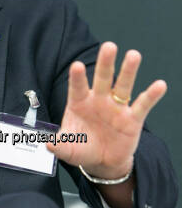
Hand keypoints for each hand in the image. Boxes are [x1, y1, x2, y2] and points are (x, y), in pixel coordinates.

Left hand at [47, 42, 166, 179]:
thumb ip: (60, 145)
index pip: (77, 87)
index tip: (76, 66)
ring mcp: (116, 107)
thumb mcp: (69, 149)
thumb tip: (48, 144)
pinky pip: (142, 105)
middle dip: (105, 62)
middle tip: (109, 46)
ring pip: (123, 85)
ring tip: (134, 55)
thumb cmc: (82, 148)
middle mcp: (99, 100)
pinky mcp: (132, 118)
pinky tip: (159, 85)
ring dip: (129, 71)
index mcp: (79, 103)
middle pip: (102, 78)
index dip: (77, 77)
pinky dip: (151, 95)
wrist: (102, 162)